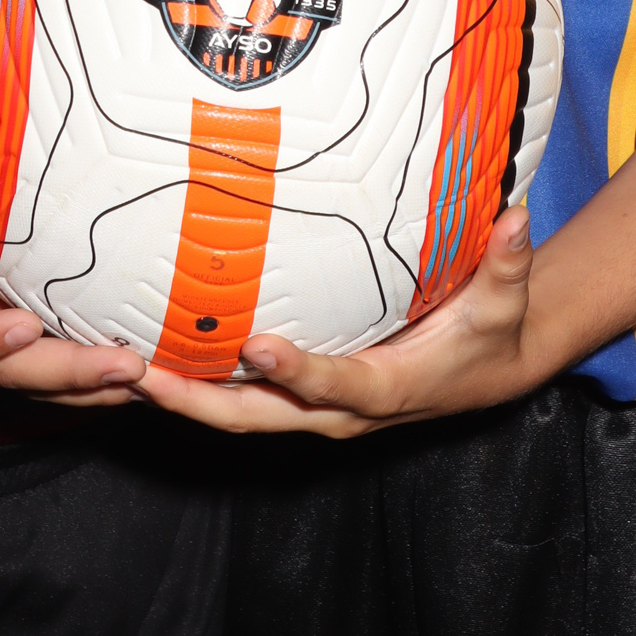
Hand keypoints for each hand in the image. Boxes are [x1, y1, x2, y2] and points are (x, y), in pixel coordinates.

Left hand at [137, 206, 536, 436]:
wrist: (485, 374)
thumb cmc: (489, 335)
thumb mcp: (503, 303)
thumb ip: (507, 263)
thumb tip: (517, 216)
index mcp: (385, 388)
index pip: (334, 384)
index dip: (296, 371)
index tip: (254, 345)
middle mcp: (340, 411)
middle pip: (258, 418)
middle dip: (196, 404)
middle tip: (138, 374)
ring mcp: (313, 410)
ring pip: (237, 416)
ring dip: (179, 399)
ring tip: (118, 367)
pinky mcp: (299, 400)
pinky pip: (239, 400)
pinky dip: (192, 388)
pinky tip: (148, 355)